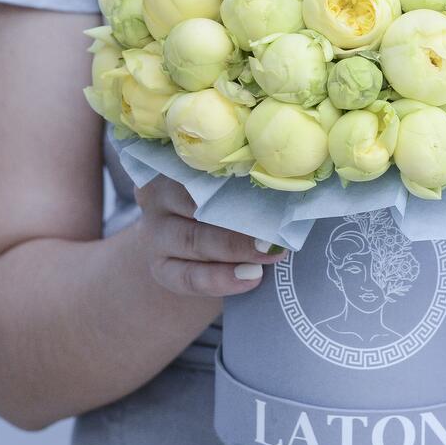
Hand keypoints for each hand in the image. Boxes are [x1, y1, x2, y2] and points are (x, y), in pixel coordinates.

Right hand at [134, 175, 286, 296]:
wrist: (197, 248)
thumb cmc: (224, 206)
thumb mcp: (229, 187)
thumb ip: (246, 183)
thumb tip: (290, 184)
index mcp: (179, 164)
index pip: (201, 164)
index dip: (232, 173)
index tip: (267, 178)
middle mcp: (160, 195)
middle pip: (195, 204)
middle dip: (239, 217)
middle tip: (275, 229)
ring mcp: (155, 232)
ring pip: (192, 241)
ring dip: (235, 249)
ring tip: (269, 254)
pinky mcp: (159, 267)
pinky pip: (188, 276)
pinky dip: (221, 280)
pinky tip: (252, 278)